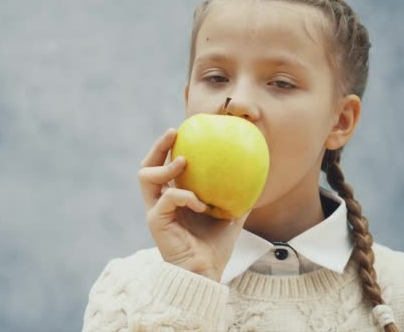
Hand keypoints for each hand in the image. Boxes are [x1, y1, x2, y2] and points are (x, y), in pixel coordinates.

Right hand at [137, 128, 250, 281]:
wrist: (204, 272)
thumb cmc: (214, 246)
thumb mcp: (231, 216)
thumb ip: (238, 197)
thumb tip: (258, 176)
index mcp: (172, 198)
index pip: (164, 167)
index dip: (169, 148)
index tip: (184, 131)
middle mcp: (159, 201)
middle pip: (147, 166)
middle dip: (157, 146)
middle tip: (173, 132)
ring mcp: (155, 210)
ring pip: (146, 177)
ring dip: (164, 166)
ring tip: (183, 162)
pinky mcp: (156, 221)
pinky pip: (168, 199)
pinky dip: (185, 196)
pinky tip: (201, 203)